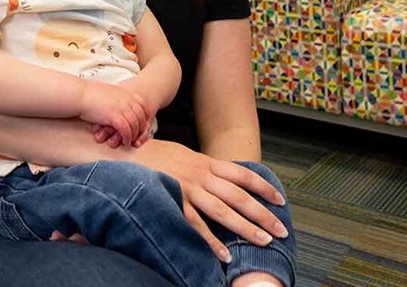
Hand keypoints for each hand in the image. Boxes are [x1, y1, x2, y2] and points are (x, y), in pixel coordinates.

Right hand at [78, 81, 148, 146]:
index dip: (142, 116)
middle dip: (141, 128)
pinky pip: (126, 130)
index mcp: (125, 93)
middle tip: (137, 137)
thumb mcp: (107, 92)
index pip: (142, 105)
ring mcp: (121, 107)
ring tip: (130, 142)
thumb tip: (117, 103)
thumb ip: (116, 97)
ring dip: (134, 135)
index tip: (139, 125)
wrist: (78, 94)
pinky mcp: (115, 116)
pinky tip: (124, 142)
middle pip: (141, 116)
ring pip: (135, 125)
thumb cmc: (89, 94)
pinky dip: (127, 138)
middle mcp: (126, 99)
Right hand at [132, 140, 287, 262]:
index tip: (280, 201)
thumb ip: (203, 167)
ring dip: (245, 228)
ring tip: (263, 241)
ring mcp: (187, 188)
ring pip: (223, 210)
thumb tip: (223, 179)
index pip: (242, 175)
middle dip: (263, 214)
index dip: (264, 187)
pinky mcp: (173, 200)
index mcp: (205, 162)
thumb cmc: (155, 156)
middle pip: (239, 196)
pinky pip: (196, 224)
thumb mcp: (184, 155)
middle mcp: (200, 174)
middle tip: (280, 230)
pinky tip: (225, 254)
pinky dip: (211, 240)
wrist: (126, 152)